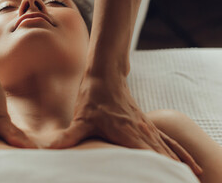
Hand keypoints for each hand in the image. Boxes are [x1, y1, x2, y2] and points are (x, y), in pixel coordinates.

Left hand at [45, 75, 202, 175]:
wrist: (105, 73)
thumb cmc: (93, 96)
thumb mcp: (80, 118)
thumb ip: (69, 136)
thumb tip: (50, 148)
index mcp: (127, 134)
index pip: (147, 159)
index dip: (157, 173)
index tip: (165, 181)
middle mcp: (141, 131)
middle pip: (162, 157)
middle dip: (171, 173)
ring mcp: (145, 126)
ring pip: (168, 148)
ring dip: (180, 164)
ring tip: (194, 177)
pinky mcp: (145, 121)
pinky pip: (167, 139)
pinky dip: (178, 150)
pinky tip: (187, 159)